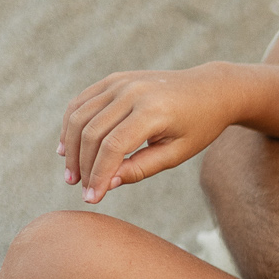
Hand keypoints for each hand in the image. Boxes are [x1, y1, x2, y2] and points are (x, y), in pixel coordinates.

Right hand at [61, 62, 252, 202]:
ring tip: (72, 175)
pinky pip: (82, 102)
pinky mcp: (113, 79)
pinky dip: (71, 125)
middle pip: (92, 132)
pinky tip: (68, 149)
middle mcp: (132, 92)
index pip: (113, 147)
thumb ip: (141, 168)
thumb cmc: (198, 126)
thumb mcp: (176, 153)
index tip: (92, 198)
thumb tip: (107, 184)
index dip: (98, 175)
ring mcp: (120, 82)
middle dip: (82, 165)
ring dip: (71, 147)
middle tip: (80, 189)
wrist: (210, 89)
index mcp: (152, 111)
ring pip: (80, 116)